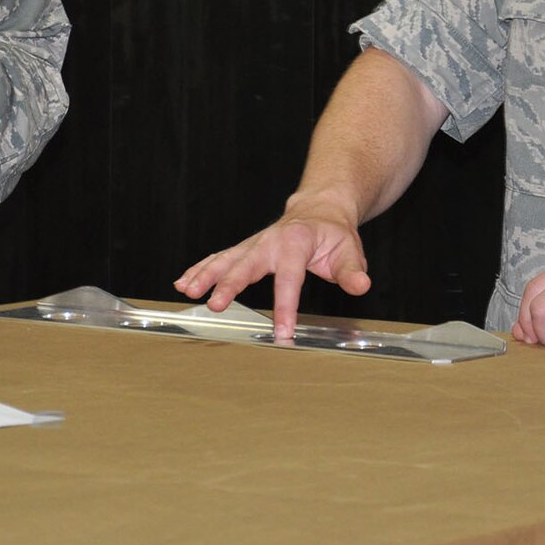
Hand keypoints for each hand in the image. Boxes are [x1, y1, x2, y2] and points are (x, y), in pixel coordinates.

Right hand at [174, 196, 372, 339]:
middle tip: (215, 305)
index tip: (283, 333)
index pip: (290, 278)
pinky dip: (200, 269)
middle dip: (229, 285)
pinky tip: (183, 283)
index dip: (286, 307)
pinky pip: (219, 258)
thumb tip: (361, 285)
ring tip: (188, 291)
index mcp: (296, 242)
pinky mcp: (244, 249)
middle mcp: (269, 241)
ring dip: (205, 275)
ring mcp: (253, 244)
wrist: (318, 210)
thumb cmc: (333, 234)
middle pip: (246, 264)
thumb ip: (352, 270)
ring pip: (225, 259)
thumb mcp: (349, 249)